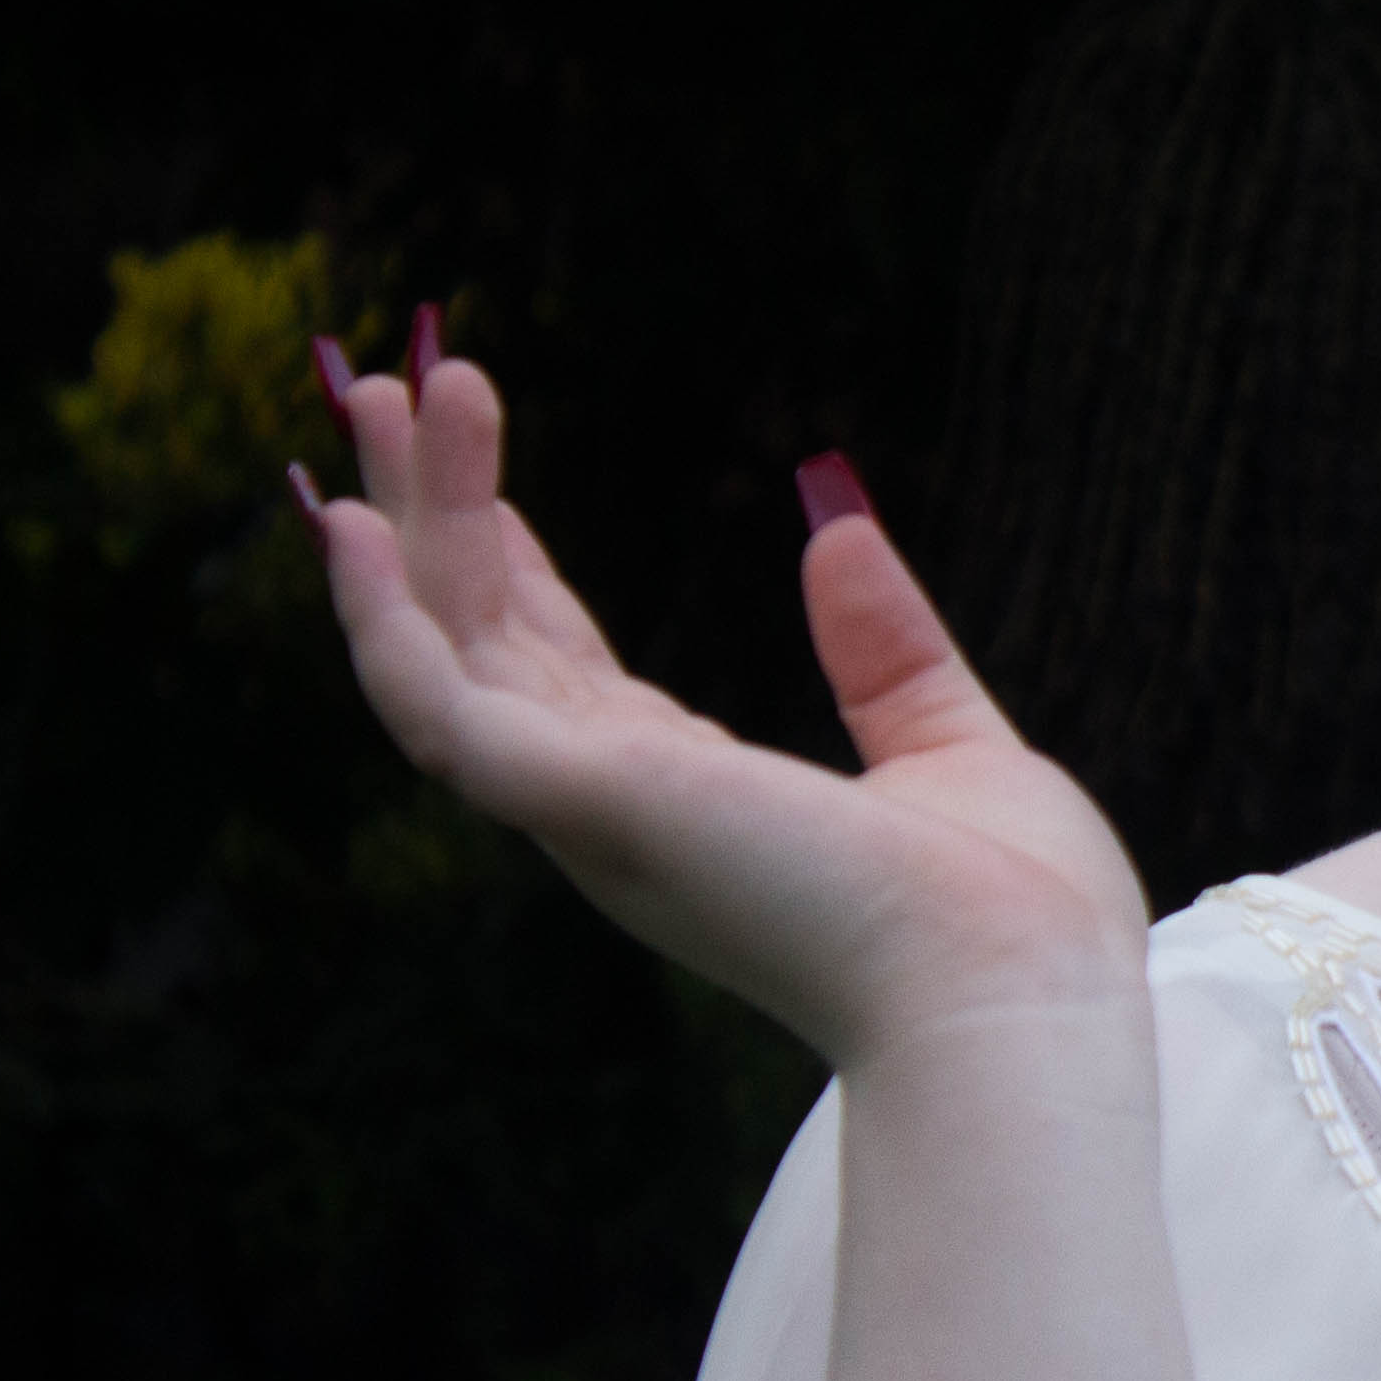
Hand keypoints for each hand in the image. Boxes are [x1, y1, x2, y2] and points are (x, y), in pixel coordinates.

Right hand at [311, 332, 1206, 1380]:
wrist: (1022, 994)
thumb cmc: (1009, 916)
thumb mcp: (949, 745)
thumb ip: (885, 651)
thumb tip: (838, 532)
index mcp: (694, 808)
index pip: (563, 675)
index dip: (507, 572)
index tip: (471, 478)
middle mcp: (618, 816)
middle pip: (486, 642)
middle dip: (433, 517)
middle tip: (395, 388)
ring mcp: (593, 813)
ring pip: (449, 648)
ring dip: (412, 520)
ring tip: (391, 386)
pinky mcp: (590, 802)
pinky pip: (441, 705)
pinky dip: (386, 620)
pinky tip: (358, 526)